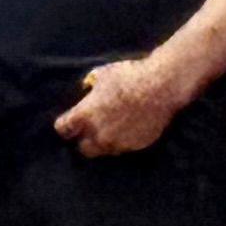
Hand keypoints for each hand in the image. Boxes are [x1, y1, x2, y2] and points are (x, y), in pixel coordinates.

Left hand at [55, 51, 185, 159]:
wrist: (161, 86)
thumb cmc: (129, 76)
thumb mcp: (103, 75)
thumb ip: (92, 85)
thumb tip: (89, 88)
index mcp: (85, 115)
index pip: (64, 129)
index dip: (65, 126)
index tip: (69, 124)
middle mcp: (98, 134)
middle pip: (83, 149)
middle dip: (84, 141)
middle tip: (90, 132)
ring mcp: (118, 142)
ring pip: (105, 151)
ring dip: (104, 143)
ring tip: (111, 132)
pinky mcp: (136, 146)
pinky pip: (124, 148)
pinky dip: (123, 142)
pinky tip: (129, 131)